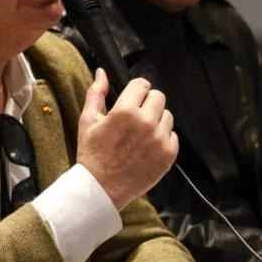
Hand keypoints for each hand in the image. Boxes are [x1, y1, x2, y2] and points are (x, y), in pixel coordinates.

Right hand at [77, 69, 178, 209]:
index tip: (131, 99)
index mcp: (125, 111)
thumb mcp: (88, 121)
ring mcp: (160, 139)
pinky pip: (173, 136)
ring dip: (156, 120)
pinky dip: (163, 138)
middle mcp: (146, 122)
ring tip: (141, 133)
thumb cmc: (92, 154)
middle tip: (136, 116)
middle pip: (158, 97)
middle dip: (147, 102)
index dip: (136, 90)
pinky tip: (148, 146)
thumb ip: (96, 93)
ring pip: (167, 116)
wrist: (101, 189)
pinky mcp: (168, 155)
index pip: (142, 85)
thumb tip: (102, 72)